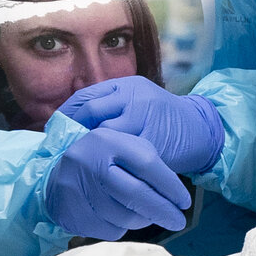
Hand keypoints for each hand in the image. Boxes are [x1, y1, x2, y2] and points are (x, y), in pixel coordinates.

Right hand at [44, 125, 191, 238]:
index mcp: (107, 140)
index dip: (171, 186)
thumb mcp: (124, 149)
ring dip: (143, 221)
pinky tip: (120, 219)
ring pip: (124, 217)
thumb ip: (150, 164)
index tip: (185, 202)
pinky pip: (109, 230)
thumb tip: (176, 197)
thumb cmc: (104, 162)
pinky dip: (122, 228)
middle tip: (179, 221)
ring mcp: (74, 188)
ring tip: (146, 216)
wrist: (56, 175)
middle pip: (136, 194)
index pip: (148, 164)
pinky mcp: (68, 212)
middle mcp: (88, 161)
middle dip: (164, 211)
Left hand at [55, 76, 226, 176]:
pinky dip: (110, 160)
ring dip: (89, 146)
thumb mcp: (138, 100)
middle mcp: (135, 98)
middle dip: (74, 130)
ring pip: (105, 132)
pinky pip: (123, 152)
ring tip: (79, 157)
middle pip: (91, 111)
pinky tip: (102, 168)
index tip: (54, 128)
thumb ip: (111, 105)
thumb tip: (72, 122)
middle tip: (63, 146)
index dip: (66, 113)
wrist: (201, 129)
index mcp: (127, 86)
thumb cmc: (163, 118)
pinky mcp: (153, 141)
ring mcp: (144, 119)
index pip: (86, 96)